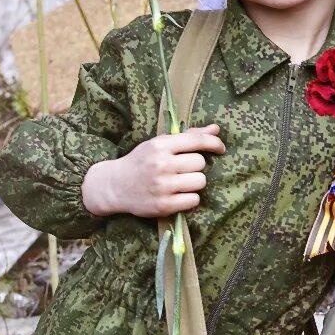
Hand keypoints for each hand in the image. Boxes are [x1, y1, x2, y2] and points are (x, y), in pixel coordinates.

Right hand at [82, 124, 225, 217]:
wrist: (114, 185)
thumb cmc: (142, 162)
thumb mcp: (160, 144)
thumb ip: (189, 136)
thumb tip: (216, 129)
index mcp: (160, 145)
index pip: (196, 141)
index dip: (214, 144)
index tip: (220, 149)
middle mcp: (161, 164)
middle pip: (200, 163)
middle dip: (196, 166)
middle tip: (183, 169)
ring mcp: (162, 186)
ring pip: (200, 181)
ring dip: (195, 183)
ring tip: (181, 183)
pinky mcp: (163, 205)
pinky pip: (194, 200)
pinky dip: (190, 198)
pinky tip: (178, 195)